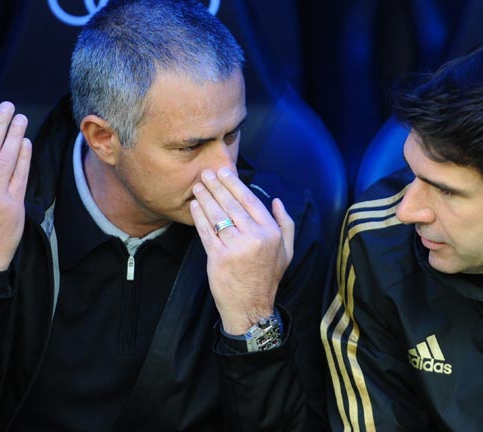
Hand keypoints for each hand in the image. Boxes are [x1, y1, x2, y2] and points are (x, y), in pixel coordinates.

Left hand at [190, 167, 294, 334]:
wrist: (250, 307)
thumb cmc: (267, 278)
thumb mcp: (287, 251)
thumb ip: (286, 224)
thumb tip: (277, 201)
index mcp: (270, 233)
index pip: (249, 201)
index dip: (234, 184)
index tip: (224, 172)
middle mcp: (254, 238)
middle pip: (231, 205)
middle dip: (216, 186)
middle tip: (206, 173)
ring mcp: (235, 247)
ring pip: (218, 216)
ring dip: (206, 198)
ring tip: (198, 186)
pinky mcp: (218, 258)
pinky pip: (206, 232)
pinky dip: (199, 217)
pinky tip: (194, 206)